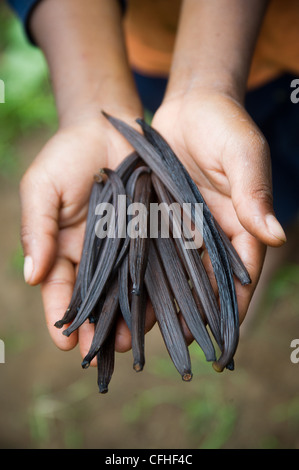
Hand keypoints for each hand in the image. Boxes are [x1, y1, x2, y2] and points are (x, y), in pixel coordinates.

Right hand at [20, 114, 153, 360]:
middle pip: (96, 300)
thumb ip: (37, 228)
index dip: (60, 317)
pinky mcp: (154, 237)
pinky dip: (160, 288)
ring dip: (131, 317)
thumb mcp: (43, 188)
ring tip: (137, 341)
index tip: (67, 343)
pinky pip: (157, 266)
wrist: (108, 129)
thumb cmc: (67, 156)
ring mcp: (127, 249)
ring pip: (128, 291)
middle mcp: (97, 257)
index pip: (58, 291)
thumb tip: (32, 274)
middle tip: (109, 350)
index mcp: (64, 249)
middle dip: (100, 327)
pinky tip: (167, 307)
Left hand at [151, 89, 285, 332]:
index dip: (234, 302)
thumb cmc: (223, 124)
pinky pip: (151, 250)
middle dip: (196, 312)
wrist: (189, 104)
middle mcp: (212, 233)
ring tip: (151, 329)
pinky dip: (143, 272)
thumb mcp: (243, 153)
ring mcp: (184, 228)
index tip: (221, 333)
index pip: (241, 271)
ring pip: (177, 273)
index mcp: (240, 223)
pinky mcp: (159, 218)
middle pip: (207, 280)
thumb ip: (255, 193)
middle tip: (180, 343)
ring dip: (166, 301)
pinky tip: (129, 293)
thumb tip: (275, 235)